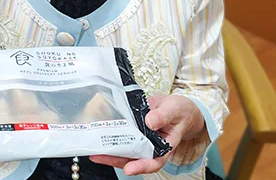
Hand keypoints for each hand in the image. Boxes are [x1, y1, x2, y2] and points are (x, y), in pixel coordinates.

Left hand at [90, 95, 204, 175]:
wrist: (177, 106)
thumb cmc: (180, 111)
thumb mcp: (174, 110)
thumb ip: (163, 116)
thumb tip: (150, 122)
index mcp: (165, 146)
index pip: (154, 161)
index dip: (141, 167)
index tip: (128, 169)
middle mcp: (151, 146)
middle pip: (134, 159)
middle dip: (116, 160)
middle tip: (99, 156)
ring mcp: (142, 140)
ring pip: (126, 151)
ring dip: (110, 152)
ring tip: (94, 150)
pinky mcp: (135, 131)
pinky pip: (124, 137)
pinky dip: (113, 138)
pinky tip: (101, 136)